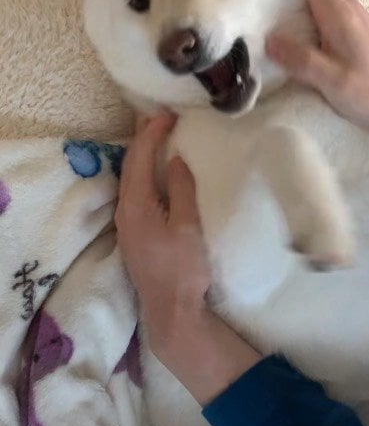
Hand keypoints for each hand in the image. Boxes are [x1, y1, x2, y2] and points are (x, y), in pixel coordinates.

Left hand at [115, 114, 260, 404]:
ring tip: (159, 137)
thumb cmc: (183, 268)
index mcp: (136, 205)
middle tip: (161, 118)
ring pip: (131, 179)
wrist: (172, 311)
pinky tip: (157, 172)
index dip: (151, 133)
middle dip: (143, 138)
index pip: (139, 158)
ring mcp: (127, 225)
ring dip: (143, 156)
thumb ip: (181, 190)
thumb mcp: (188, 226)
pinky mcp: (135, 234)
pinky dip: (145, 174)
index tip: (167, 114)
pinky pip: (136, 192)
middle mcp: (124, 211)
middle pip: (129, 166)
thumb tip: (174, 160)